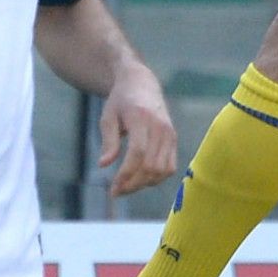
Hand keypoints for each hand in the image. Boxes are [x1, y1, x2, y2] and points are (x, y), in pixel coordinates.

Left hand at [99, 61, 177, 195]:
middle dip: (133, 184)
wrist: (142, 84)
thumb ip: (108, 141)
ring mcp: (170, 133)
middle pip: (151, 165)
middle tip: (116, 192)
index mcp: (141, 118)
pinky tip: (141, 180)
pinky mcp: (174, 139)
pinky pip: (170, 167)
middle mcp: (159, 126)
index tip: (113, 188)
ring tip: (127, 187)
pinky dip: (157, 178)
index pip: (138, 152)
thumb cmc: (120, 102)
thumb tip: (103, 165)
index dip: (126, 174)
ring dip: (144, 184)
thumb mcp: (108, 117)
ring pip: (162, 169)